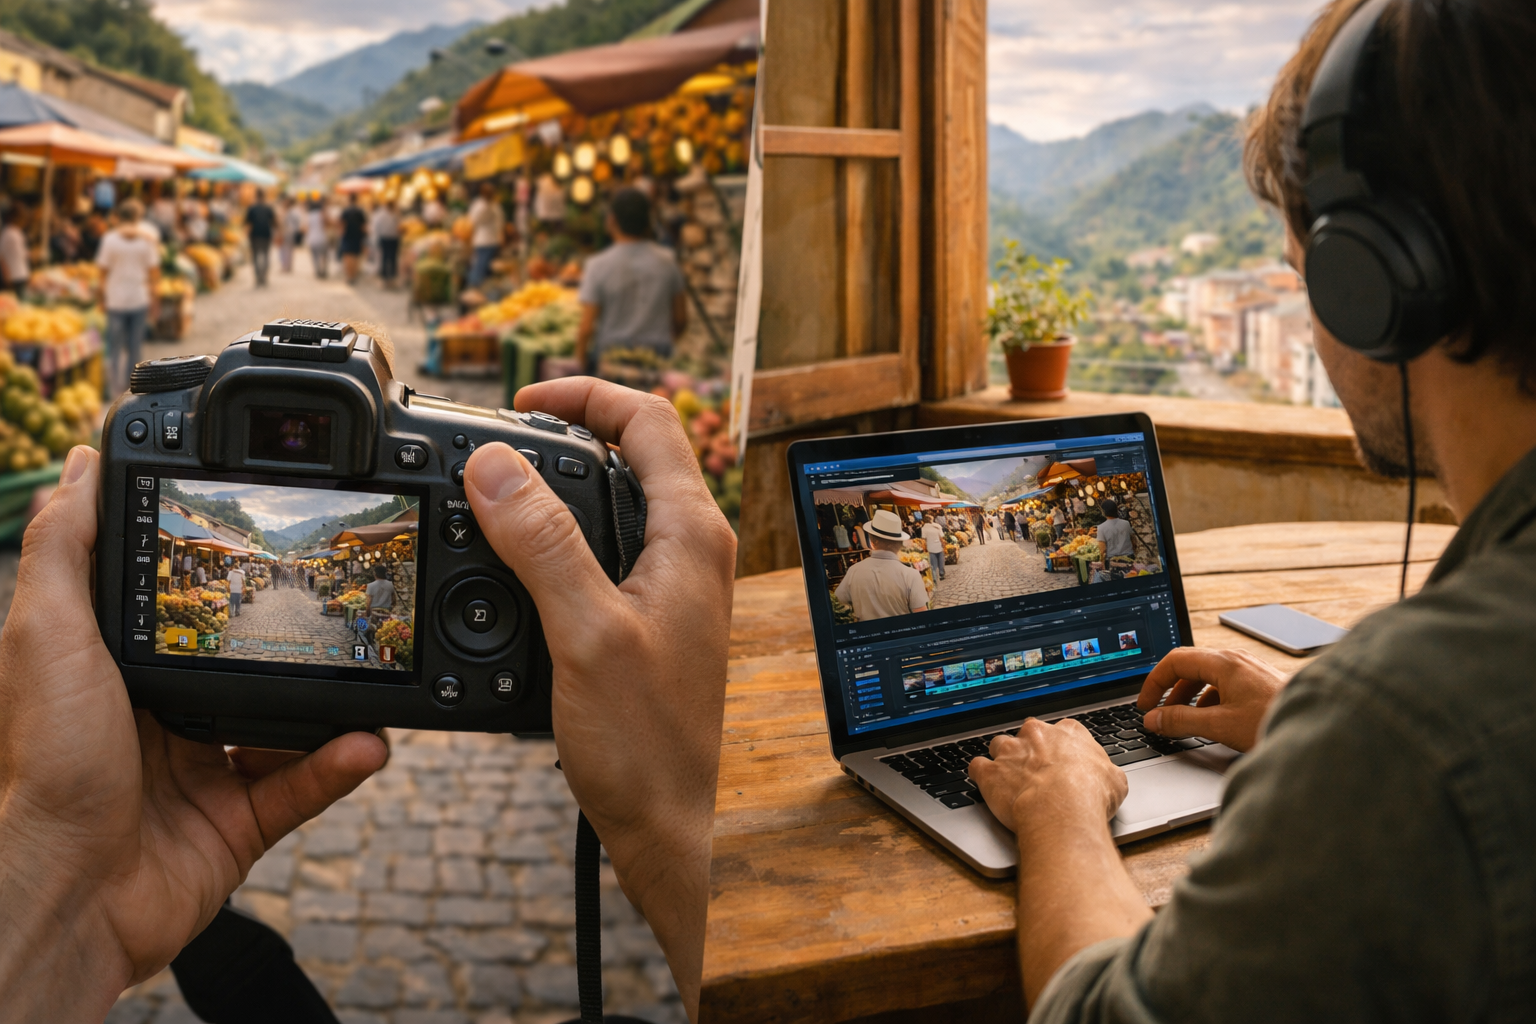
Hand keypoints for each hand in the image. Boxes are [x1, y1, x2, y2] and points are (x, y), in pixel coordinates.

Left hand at [0, 447, 386, 1022]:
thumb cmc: (44, 761)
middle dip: (293, 638)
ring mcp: (205, 771)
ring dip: (335, 704)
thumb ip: (68, 547)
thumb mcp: (45, 632)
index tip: (264, 537)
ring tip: (374, 672)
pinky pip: (304, 786)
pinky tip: (366, 740)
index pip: (180, 608)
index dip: (220, 575)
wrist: (67, 889)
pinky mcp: (240, 824)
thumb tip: (81, 462)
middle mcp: (163, 717)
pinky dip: (339, 764)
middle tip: (340, 601)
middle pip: (245, 663)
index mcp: (119, 669)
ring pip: (288, 723)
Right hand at [463, 378, 734, 1018]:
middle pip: (633, 452)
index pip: (650, 420)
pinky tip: (515, 561)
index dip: (585, 394)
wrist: (668, 822)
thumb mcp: (585, 634)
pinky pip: (605, 550)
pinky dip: (558, 538)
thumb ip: (542, 545)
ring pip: (616, 501)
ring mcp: (674, 583)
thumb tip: (495, 465)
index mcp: (691, 535)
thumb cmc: (646, 743)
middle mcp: (692, 550)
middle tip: (499, 441)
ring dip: (558, 486)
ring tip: (496, 491)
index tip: (520, 404)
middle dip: (565, 431)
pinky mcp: (650, 616)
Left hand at [970, 719, 1148, 1007]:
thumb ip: (1109, 773)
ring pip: (999, 745)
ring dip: (1003, 760)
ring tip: (1009, 779)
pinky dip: (979, 775)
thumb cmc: (1092, 798)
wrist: (1061, 812)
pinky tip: (985, 784)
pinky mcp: (989, 772)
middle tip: (1037, 771)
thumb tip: (1113, 779)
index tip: (1062, 760)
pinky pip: (976, 766)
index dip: (1061, 747)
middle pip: (1029, 733)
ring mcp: (1010, 751)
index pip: (1063, 731)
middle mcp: (1036, 735)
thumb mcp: (1118, 782)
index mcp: (1069, 733)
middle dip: (1030, 749)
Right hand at [1137, 648, 1288, 751]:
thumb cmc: (1274, 721)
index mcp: (1223, 663)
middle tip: (1158, 714)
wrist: (1321, 727)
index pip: (1174, 661)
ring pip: (1207, 679)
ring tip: (1182, 722)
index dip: (1153, 682)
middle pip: (1189, 668)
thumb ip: (1181, 721)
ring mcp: (1248, 672)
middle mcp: (1235, 661)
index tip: (1145, 705)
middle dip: (1169, 692)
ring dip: (1188, 699)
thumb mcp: (1220, 725)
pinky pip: (1223, 687)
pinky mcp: (1258, 685)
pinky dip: (1208, 702)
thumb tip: (1153, 719)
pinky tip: (1212, 723)